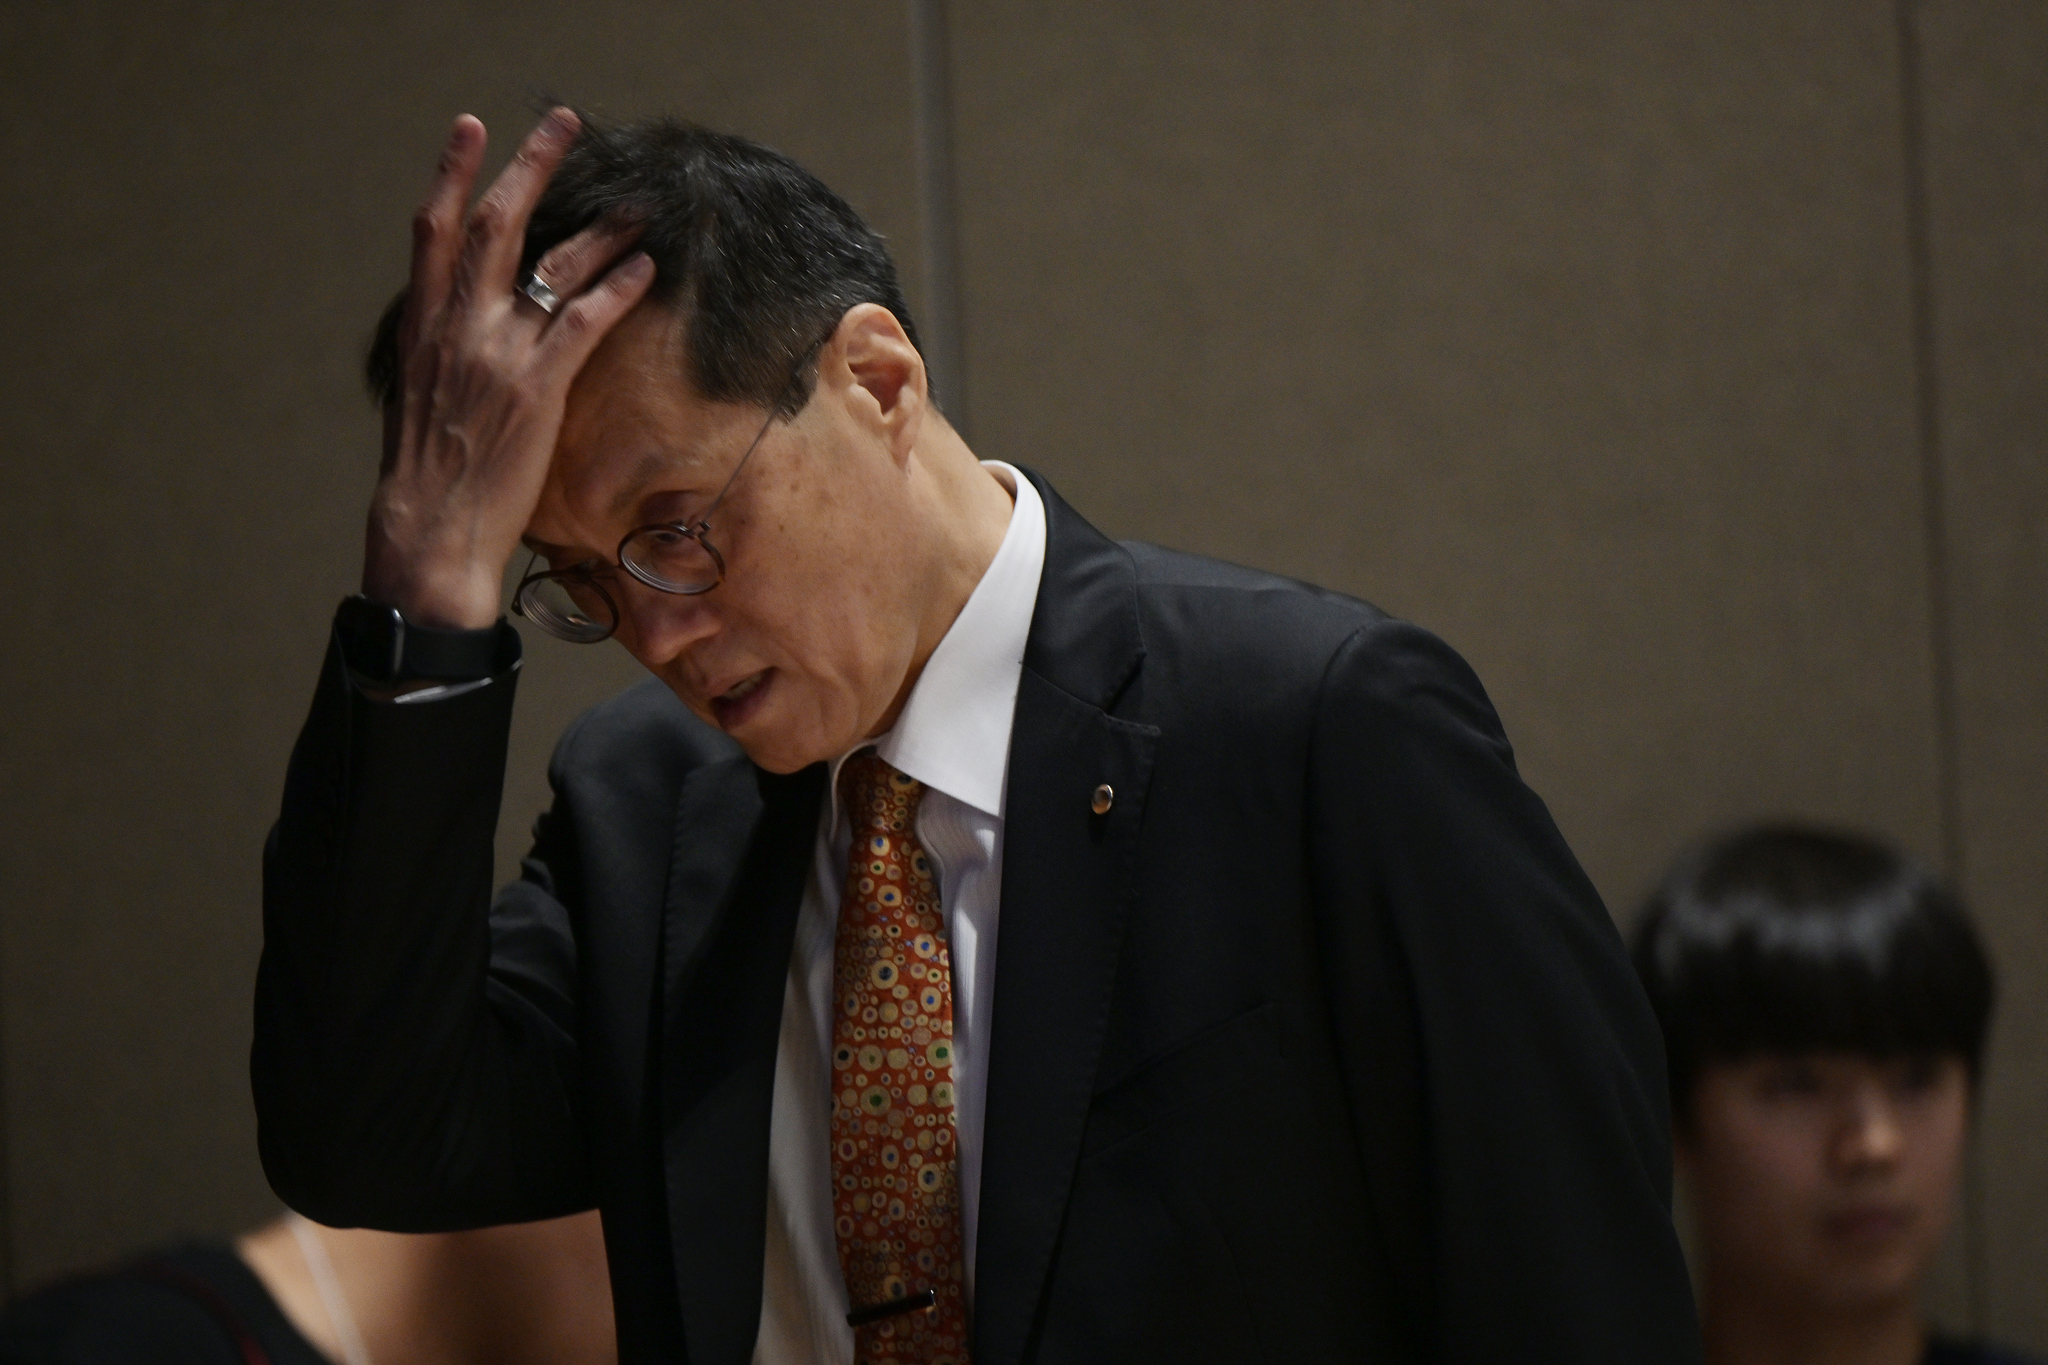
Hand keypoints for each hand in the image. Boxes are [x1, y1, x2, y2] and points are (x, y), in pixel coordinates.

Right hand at [362, 108, 654, 628]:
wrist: (429, 532)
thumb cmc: (429, 479)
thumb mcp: (419, 402)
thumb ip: (442, 356)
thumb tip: (464, 333)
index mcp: (423, 328)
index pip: (432, 231)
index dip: (452, 174)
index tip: (471, 129)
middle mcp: (456, 328)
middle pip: (495, 224)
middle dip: (532, 167)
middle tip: (563, 123)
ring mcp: (496, 355)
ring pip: (552, 268)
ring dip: (599, 229)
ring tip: (635, 205)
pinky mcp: (535, 389)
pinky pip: (584, 322)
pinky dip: (617, 290)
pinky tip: (645, 269)